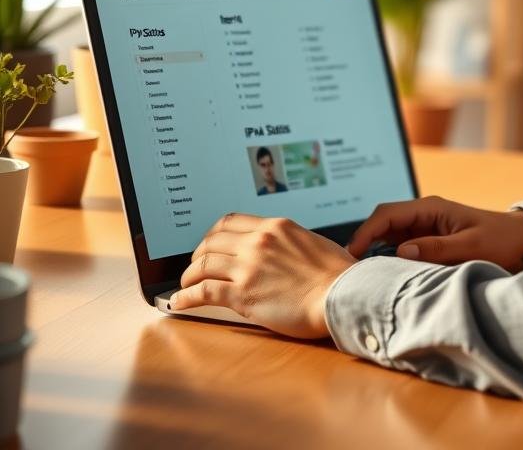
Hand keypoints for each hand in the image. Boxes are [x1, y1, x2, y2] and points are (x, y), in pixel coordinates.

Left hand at [170, 213, 356, 338]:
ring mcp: (249, 267)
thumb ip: (290, 243)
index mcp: (276, 227)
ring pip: (203, 264)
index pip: (230, 221)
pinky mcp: (243, 294)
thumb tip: (284, 251)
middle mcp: (258, 242)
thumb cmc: (337, 274)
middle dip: (198, 254)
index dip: (214, 234)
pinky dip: (186, 296)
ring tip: (186, 284)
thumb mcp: (313, 242)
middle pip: (211, 241)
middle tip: (196, 266)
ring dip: (189, 275)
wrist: (342, 294)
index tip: (210, 245)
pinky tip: (180, 302)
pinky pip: (203, 291)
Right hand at [347, 195, 522, 272]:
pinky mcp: (428, 240)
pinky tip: (381, 274)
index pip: (387, 214)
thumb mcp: (470, 247)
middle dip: (363, 241)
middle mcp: (423, 214)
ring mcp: (424, 226)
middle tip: (348, 268)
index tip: (351, 254)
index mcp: (430, 208)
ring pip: (388, 235)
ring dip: (374, 250)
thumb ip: (436, 248)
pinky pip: (400, 245)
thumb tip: (401, 251)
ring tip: (360, 274)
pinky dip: (387, 257)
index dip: (365, 232)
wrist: (520, 240)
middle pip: (382, 222)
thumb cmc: (499, 241)